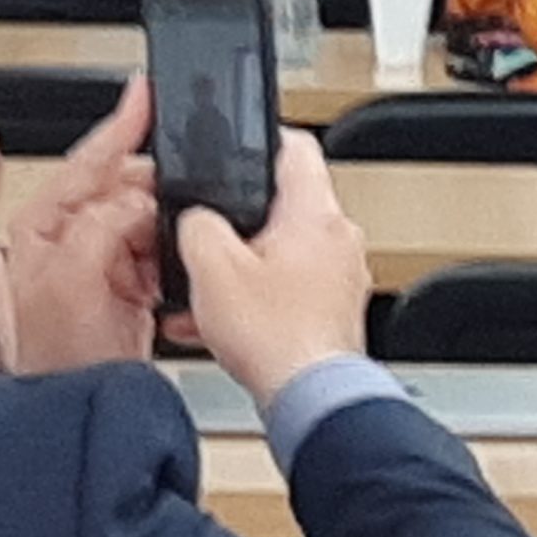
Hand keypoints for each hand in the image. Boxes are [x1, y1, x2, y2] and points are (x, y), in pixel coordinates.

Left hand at [6, 74, 158, 372]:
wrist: (73, 408)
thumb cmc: (50, 358)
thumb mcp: (71, 278)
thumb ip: (103, 223)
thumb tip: (140, 196)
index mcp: (44, 224)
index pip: (88, 158)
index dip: (121, 123)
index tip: (148, 92)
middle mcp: (69, 238)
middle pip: (126, 184)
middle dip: (157, 189)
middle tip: (179, 199)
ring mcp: (99, 262)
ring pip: (150, 217)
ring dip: (168, 227)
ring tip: (170, 251)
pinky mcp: (127, 287)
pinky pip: (162, 251)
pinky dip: (175, 256)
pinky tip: (174, 272)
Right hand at [179, 131, 371, 410]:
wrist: (309, 398)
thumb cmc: (276, 337)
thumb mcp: (213, 269)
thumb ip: (198, 226)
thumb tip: (195, 217)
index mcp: (316, 213)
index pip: (297, 147)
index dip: (263, 139)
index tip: (241, 144)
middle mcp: (339, 238)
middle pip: (286, 204)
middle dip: (243, 216)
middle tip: (211, 229)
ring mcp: (341, 274)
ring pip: (284, 251)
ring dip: (246, 264)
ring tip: (210, 285)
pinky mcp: (332, 309)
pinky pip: (290, 288)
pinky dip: (258, 296)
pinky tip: (222, 320)